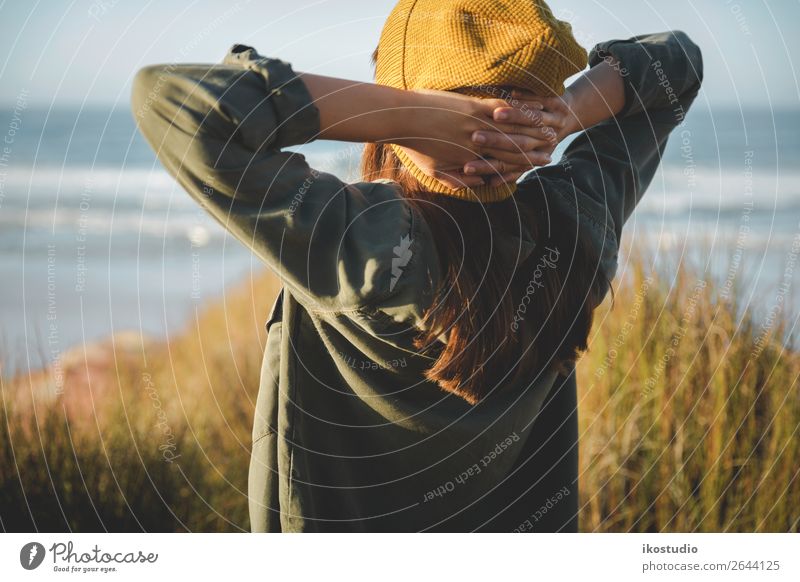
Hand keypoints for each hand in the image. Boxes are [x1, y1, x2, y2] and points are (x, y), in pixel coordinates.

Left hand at [394, 89, 558, 188]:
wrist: (401, 119)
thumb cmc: (413, 146)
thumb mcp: (433, 170)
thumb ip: (455, 180)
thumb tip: (473, 185)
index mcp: (469, 161)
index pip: (501, 166)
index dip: (520, 167)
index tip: (534, 167)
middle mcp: (477, 146)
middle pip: (511, 150)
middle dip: (533, 151)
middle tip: (551, 151)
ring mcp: (476, 125)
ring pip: (510, 130)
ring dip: (530, 130)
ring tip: (548, 128)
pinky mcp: (472, 107)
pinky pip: (500, 109)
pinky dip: (516, 109)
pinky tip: (530, 107)